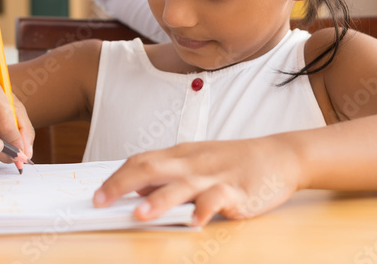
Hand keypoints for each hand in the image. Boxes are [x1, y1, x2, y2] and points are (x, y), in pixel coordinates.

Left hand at [92, 138, 300, 225]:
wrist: (279, 156)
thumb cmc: (235, 162)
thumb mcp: (197, 162)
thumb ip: (168, 175)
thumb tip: (137, 192)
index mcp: (181, 155)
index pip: (141, 160)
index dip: (117, 177)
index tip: (96, 194)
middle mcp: (193, 162)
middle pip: (152, 168)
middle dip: (123, 184)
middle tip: (100, 201)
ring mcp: (215, 176)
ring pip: (181, 185)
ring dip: (158, 200)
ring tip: (139, 215)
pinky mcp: (237, 191)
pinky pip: (217, 199)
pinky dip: (204, 210)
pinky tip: (194, 222)